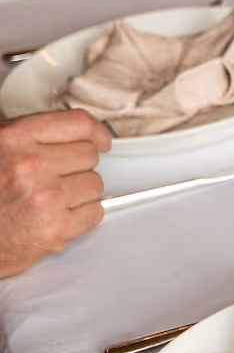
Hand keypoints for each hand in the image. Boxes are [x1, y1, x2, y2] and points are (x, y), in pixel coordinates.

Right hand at [0, 110, 110, 278]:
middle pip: (89, 155)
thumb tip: (69, 134)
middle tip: (57, 177)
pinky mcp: (55, 228)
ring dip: (80, 192)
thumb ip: (29, 138)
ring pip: (95, 184)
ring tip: (52, 198)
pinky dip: (82, 215)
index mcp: (13, 140)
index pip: (77, 124)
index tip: (100, 139)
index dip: (95, 131)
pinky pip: (94, 213)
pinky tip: (58, 215)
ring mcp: (45, 198)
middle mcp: (30, 166)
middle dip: (78, 166)